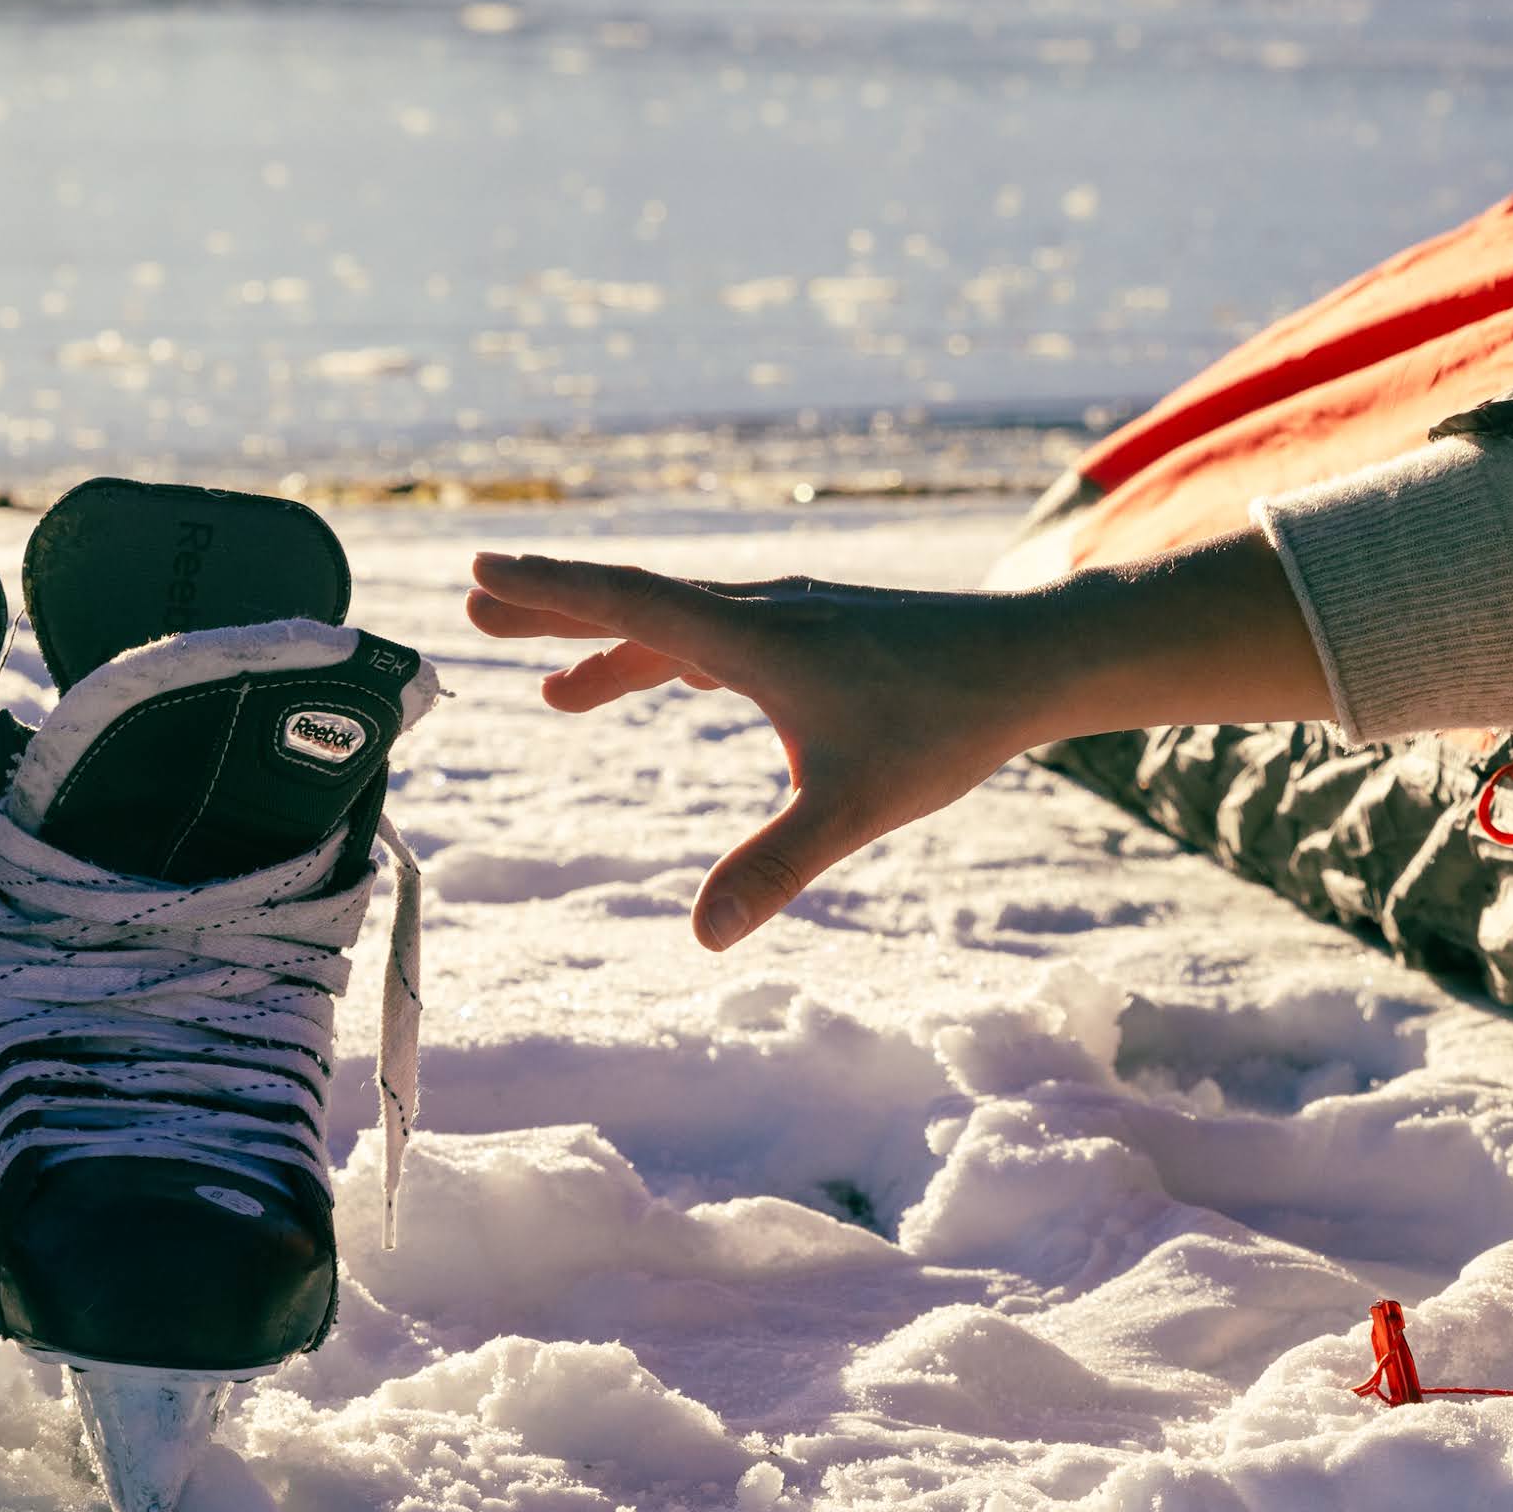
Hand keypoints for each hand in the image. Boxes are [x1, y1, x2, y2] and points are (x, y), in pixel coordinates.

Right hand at [463, 537, 1329, 948]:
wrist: (1036, 660)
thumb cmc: (948, 723)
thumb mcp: (857, 805)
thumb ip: (777, 866)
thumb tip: (703, 936)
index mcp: (754, 637)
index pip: (628, 605)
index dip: (549, 593)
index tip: (480, 575)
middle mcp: (763, 612)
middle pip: (638, 605)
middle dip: (555, 611)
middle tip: (476, 611)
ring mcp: (793, 617)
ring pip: (680, 625)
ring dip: (611, 647)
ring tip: (554, 696)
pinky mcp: (821, 633)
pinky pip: (720, 638)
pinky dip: (670, 656)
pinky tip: (666, 677)